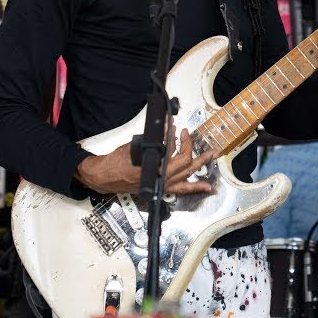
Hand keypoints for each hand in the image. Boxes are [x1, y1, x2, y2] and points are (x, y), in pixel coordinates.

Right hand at [76, 128, 214, 195]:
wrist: (105, 177)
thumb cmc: (116, 163)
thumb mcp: (135, 146)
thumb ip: (153, 140)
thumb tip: (167, 130)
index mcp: (153, 168)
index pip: (171, 150)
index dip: (174, 138)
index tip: (173, 128)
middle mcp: (161, 179)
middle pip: (183, 162)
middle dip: (188, 146)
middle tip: (187, 135)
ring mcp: (163, 185)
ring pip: (187, 175)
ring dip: (201, 164)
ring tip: (211, 155)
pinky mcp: (162, 189)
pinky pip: (182, 190)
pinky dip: (196, 188)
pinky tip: (208, 187)